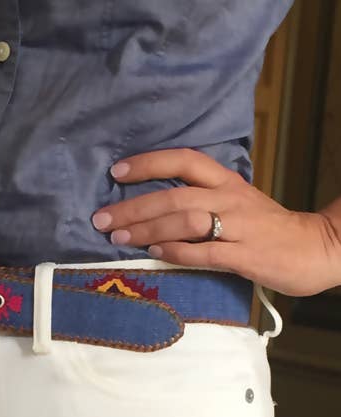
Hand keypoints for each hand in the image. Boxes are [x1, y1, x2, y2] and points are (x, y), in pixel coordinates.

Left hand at [91, 148, 340, 295]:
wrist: (317, 248)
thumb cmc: (265, 227)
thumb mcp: (234, 202)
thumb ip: (198, 200)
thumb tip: (149, 207)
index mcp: (226, 182)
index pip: (184, 160)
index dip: (149, 163)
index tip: (115, 172)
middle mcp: (230, 198)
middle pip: (175, 194)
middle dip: (133, 206)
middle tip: (100, 218)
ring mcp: (239, 226)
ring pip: (185, 220)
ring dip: (147, 229)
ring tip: (117, 237)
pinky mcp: (246, 255)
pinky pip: (205, 252)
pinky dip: (176, 252)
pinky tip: (154, 254)